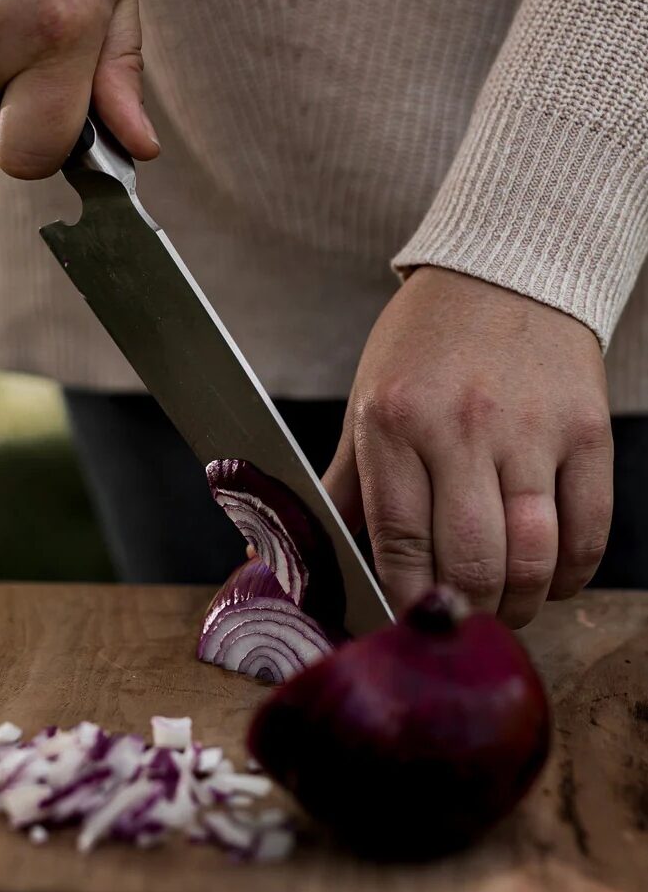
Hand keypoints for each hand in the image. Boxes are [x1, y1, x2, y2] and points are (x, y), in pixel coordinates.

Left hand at [324, 267, 612, 627]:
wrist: (505, 269)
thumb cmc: (426, 345)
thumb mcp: (369, 403)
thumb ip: (345, 485)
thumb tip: (304, 554)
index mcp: (394, 421)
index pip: (398, 540)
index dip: (405, 598)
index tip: (409, 622)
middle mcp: (462, 425)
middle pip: (471, 562)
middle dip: (465, 611)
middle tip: (460, 618)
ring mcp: (531, 429)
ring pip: (532, 556)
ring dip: (519, 603)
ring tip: (505, 606)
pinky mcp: (587, 430)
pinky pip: (587, 529)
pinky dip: (568, 573)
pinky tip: (548, 577)